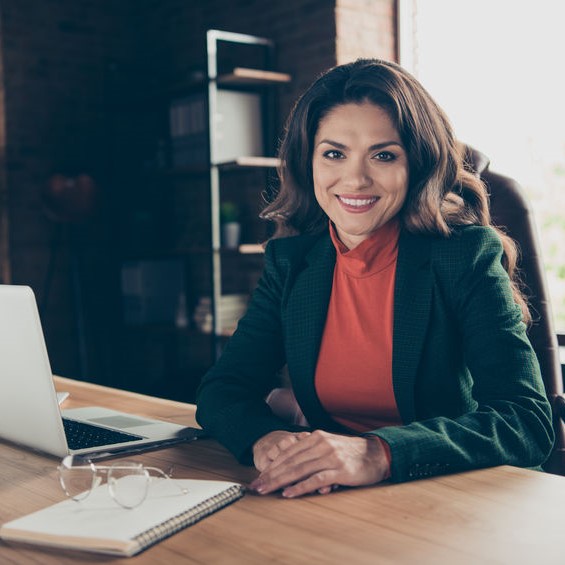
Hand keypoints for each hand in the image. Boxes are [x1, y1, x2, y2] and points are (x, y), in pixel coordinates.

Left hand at [250, 430, 389, 497]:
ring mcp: (330, 456)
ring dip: (280, 481)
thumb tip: (291, 459)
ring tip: (266, 489)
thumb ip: (310, 450)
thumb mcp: (328, 445)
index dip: (272, 464)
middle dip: (271, 474)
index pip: (288, 452)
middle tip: (256, 485)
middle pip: (290, 461)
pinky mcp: (340, 469)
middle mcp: (321, 444)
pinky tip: (289, 493)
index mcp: (316, 437)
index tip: (259, 476)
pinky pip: (316, 479)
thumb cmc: (350, 453)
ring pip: (299, 469)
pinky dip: (300, 487)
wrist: (377, 454)